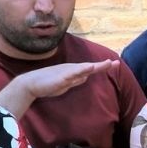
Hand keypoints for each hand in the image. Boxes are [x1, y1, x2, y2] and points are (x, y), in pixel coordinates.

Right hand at [0, 60, 114, 116]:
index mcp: (73, 72)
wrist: (30, 84)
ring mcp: (66, 73)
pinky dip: (81, 71)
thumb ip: (75, 80)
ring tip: (107, 64)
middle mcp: (71, 70)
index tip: (114, 64)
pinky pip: (72, 74)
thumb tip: (86, 76)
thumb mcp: (66, 83)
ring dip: (95, 66)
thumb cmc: (47, 84)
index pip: (90, 69)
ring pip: (83, 69)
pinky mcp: (60, 77)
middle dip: (103, 66)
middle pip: (90, 67)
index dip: (102, 67)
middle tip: (116, 63)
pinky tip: (89, 68)